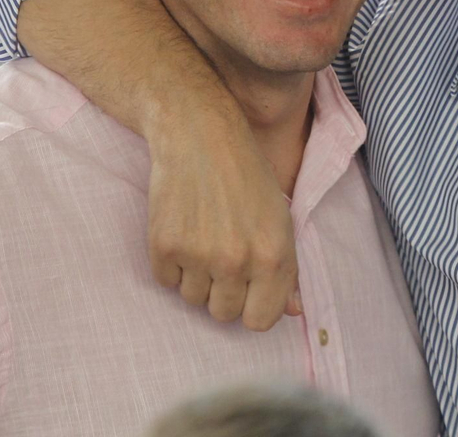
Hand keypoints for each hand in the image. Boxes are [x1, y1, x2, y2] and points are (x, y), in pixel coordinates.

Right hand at [146, 114, 301, 330]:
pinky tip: (182, 229)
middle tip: (222, 255)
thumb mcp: (280, 218)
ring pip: (193, 299)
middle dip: (222, 293)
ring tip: (202, 236)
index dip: (253, 306)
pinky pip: (165, 281)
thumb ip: (287, 270)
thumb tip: (293, 312)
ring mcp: (198, 256)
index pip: (261, 322)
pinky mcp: (164, 247)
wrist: (201, 135)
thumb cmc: (247, 175)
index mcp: (273, 256)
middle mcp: (237, 261)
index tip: (248, 289)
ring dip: (196, 277)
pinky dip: (171, 264)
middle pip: (223, 315)